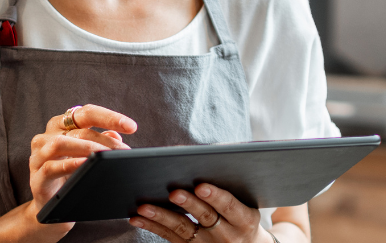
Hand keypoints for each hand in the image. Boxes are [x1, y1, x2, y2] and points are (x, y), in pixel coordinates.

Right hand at [24, 104, 137, 229]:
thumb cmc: (71, 178)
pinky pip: (50, 167)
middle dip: (105, 141)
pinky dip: (69, 165)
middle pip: (78, 130)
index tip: (132, 127)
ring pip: (60, 143)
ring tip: (106, 158)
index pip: (86, 113)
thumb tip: (117, 135)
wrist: (52, 208)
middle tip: (124, 152)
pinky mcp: (36, 177)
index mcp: (61, 126)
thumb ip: (101, 144)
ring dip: (87, 149)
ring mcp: (38, 156)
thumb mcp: (89, 158)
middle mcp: (47, 136)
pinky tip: (84, 165)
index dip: (110, 117)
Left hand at [130, 184, 269, 242]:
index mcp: (244, 220)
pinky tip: (137, 218)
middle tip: (173, 193)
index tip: (201, 186)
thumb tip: (212, 151)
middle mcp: (227, 235)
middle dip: (189, 204)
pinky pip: (170, 237)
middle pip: (205, 217)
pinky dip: (153, 227)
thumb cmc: (242, 216)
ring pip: (183, 229)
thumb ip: (232, 182)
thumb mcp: (247, 203)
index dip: (216, 196)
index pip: (229, 206)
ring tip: (145, 207)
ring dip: (162, 217)